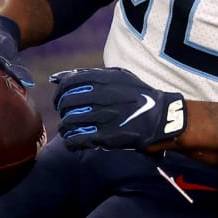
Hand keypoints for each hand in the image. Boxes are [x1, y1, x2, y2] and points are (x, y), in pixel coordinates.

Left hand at [50, 67, 185, 151]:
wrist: (161, 117)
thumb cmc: (138, 95)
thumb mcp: (118, 76)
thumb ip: (88, 75)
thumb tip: (56, 78)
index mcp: (104, 79)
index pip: (68, 83)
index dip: (60, 94)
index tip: (60, 102)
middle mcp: (102, 96)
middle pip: (67, 104)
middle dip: (64, 112)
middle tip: (69, 117)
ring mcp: (104, 116)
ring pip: (68, 122)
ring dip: (66, 128)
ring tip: (71, 131)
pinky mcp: (106, 136)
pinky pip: (76, 139)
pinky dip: (71, 142)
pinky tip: (75, 142)